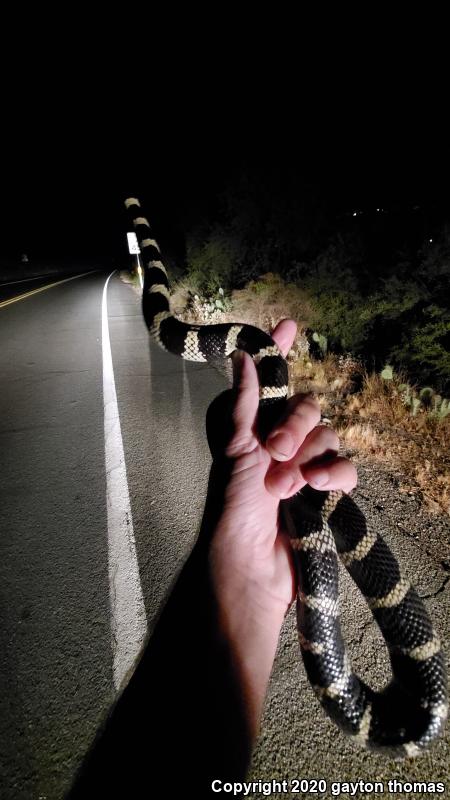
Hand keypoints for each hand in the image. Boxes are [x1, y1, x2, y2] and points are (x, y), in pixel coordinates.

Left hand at [207, 319, 356, 733]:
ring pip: (327, 436)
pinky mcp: (324, 493)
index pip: (268, 384)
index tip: (288, 326)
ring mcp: (303, 469)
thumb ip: (243, 406)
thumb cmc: (231, 512)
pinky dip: (334, 473)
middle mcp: (278, 446)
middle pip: (305, 408)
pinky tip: (319, 487)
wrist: (252, 568)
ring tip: (289, 485)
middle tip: (275, 452)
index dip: (277, 354)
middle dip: (293, 426)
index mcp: (252, 433)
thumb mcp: (234, 453)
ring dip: (310, 456)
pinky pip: (344, 468)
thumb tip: (241, 358)